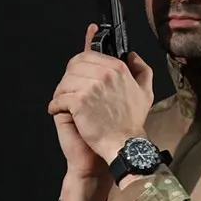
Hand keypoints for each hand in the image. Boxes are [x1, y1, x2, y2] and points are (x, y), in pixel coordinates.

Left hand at [48, 23, 153, 164]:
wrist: (125, 144)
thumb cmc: (132, 123)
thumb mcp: (145, 93)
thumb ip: (141, 71)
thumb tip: (132, 56)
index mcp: (117, 69)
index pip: (87, 56)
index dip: (79, 68)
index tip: (77, 78)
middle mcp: (104, 74)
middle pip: (73, 68)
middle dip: (69, 80)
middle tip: (69, 92)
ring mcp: (91, 87)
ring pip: (64, 82)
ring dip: (61, 93)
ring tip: (64, 103)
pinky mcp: (79, 102)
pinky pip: (59, 99)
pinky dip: (55, 106)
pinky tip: (59, 111)